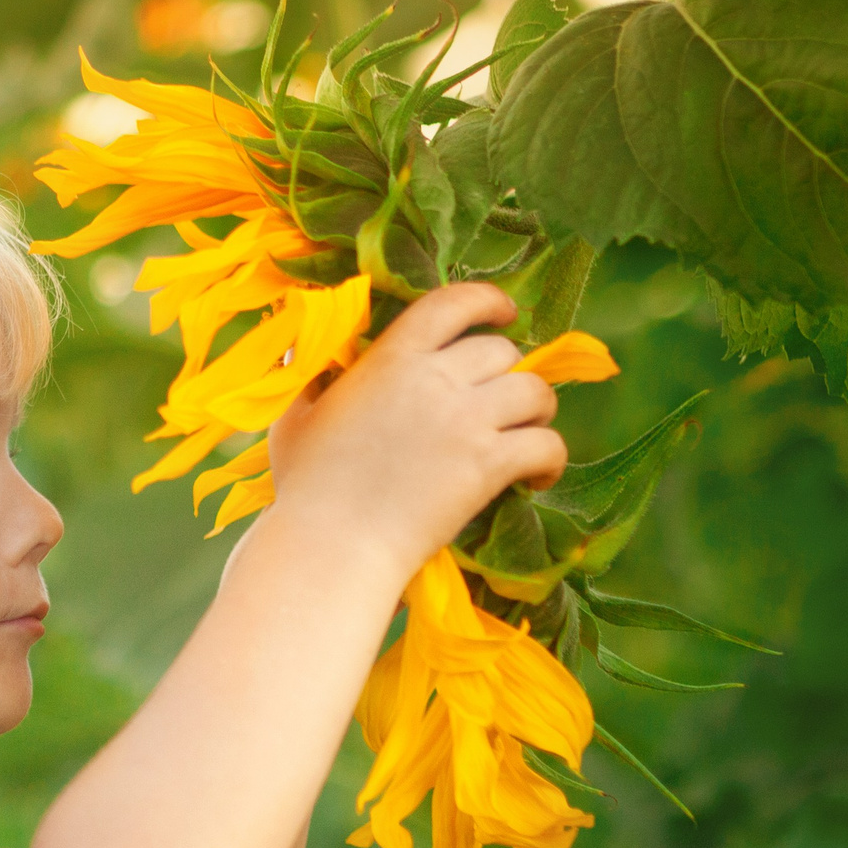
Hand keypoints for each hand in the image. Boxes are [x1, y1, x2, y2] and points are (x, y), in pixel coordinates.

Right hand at [263, 283, 564, 589]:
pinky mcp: (488, 465)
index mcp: (391, 357)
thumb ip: (308, 375)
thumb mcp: (296, 416)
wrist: (333, 545)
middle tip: (503, 401)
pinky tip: (538, 477)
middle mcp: (436, 378)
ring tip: (527, 433)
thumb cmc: (306, 487)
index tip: (505, 313)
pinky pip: (547, 445)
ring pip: (535, 392)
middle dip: (509, 373)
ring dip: (538, 410)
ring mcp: (467, 420)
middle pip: (502, 351)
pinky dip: (551, 459)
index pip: (453, 304)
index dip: (489, 302)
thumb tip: (297, 344)